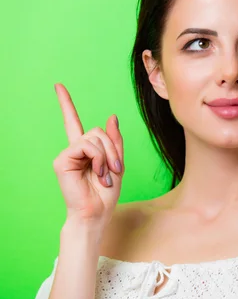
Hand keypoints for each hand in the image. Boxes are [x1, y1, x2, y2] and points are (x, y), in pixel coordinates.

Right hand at [52, 83, 123, 227]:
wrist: (96, 212)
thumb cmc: (106, 193)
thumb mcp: (117, 163)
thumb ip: (114, 140)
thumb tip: (111, 117)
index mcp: (86, 150)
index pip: (74, 122)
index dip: (66, 104)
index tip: (58, 86)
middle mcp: (74, 149)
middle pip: (97, 131)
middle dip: (112, 148)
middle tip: (115, 169)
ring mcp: (67, 154)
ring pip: (94, 137)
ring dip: (107, 156)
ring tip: (105, 174)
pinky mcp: (62, 160)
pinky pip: (86, 146)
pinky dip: (98, 158)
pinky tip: (97, 173)